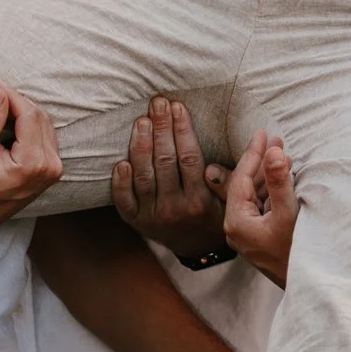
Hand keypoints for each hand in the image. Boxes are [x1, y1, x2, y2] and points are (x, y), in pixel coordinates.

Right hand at [0, 83, 61, 241]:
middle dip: (15, 100)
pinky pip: (43, 135)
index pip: (29, 115)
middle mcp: (50, 166)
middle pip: (39, 117)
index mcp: (34, 164)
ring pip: (43, 124)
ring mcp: (53, 169)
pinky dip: (28, 122)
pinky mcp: (50, 169)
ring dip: (22, 109)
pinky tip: (10, 116)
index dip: (10, 95)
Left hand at [111, 97, 224, 258]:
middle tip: (157, 103)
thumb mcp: (230, 202)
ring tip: (141, 121)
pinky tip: (121, 161)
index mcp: (200, 200)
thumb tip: (213, 167)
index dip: (183, 130)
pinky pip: (124, 201)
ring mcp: (153, 216)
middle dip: (161, 128)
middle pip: (165, 162)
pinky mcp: (136, 221)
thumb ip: (226, 182)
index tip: (178, 107)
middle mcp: (175, 209)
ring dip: (140, 146)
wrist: (196, 247)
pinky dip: (121, 181)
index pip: (189, 159)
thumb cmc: (214, 213)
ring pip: (144, 177)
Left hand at [213, 128, 298, 286]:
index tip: (263, 133)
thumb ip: (280, 181)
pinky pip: (262, 208)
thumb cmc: (297, 252)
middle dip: (261, 162)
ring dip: (268, 176)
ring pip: (254, 196)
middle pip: (246, 186)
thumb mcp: (289, 213)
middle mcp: (236, 229)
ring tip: (283, 156)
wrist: (308, 286)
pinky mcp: (259, 239)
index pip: (242, 178)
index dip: (253, 153)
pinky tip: (284, 180)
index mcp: (236, 222)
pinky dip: (272, 192)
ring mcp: (247, 235)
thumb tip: (273, 151)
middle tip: (276, 140)